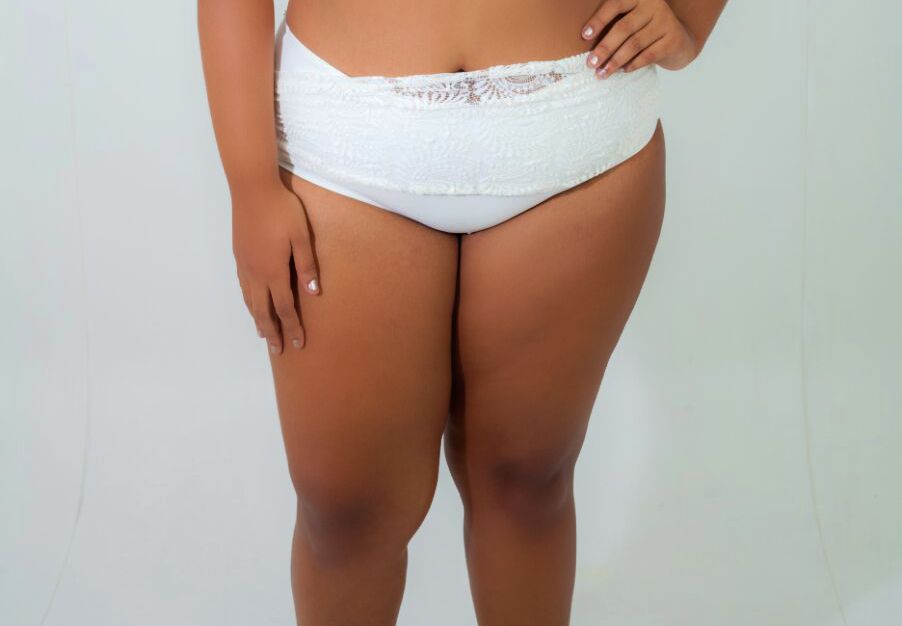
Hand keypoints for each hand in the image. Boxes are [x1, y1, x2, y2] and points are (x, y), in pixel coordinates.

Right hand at [232, 183, 319, 354]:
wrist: (252, 188)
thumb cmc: (282, 209)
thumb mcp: (301, 236)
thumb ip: (306, 265)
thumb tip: (313, 293)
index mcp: (274, 271)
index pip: (285, 308)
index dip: (292, 328)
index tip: (298, 344)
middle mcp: (256, 273)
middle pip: (264, 311)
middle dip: (273, 332)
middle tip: (278, 351)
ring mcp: (244, 265)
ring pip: (250, 301)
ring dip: (258, 320)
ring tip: (263, 335)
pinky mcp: (239, 255)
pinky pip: (243, 287)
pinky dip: (248, 302)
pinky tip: (251, 304)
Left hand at [580, 0, 699, 77]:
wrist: (677, 39)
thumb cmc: (645, 29)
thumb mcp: (632, 19)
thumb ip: (614, 23)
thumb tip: (586, 41)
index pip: (616, 4)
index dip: (599, 20)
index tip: (584, 36)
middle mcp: (654, 5)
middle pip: (624, 28)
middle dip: (604, 48)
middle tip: (590, 63)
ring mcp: (665, 21)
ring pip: (634, 44)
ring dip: (615, 61)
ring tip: (602, 73)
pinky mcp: (673, 39)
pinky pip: (648, 55)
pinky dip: (632, 65)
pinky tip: (622, 71)